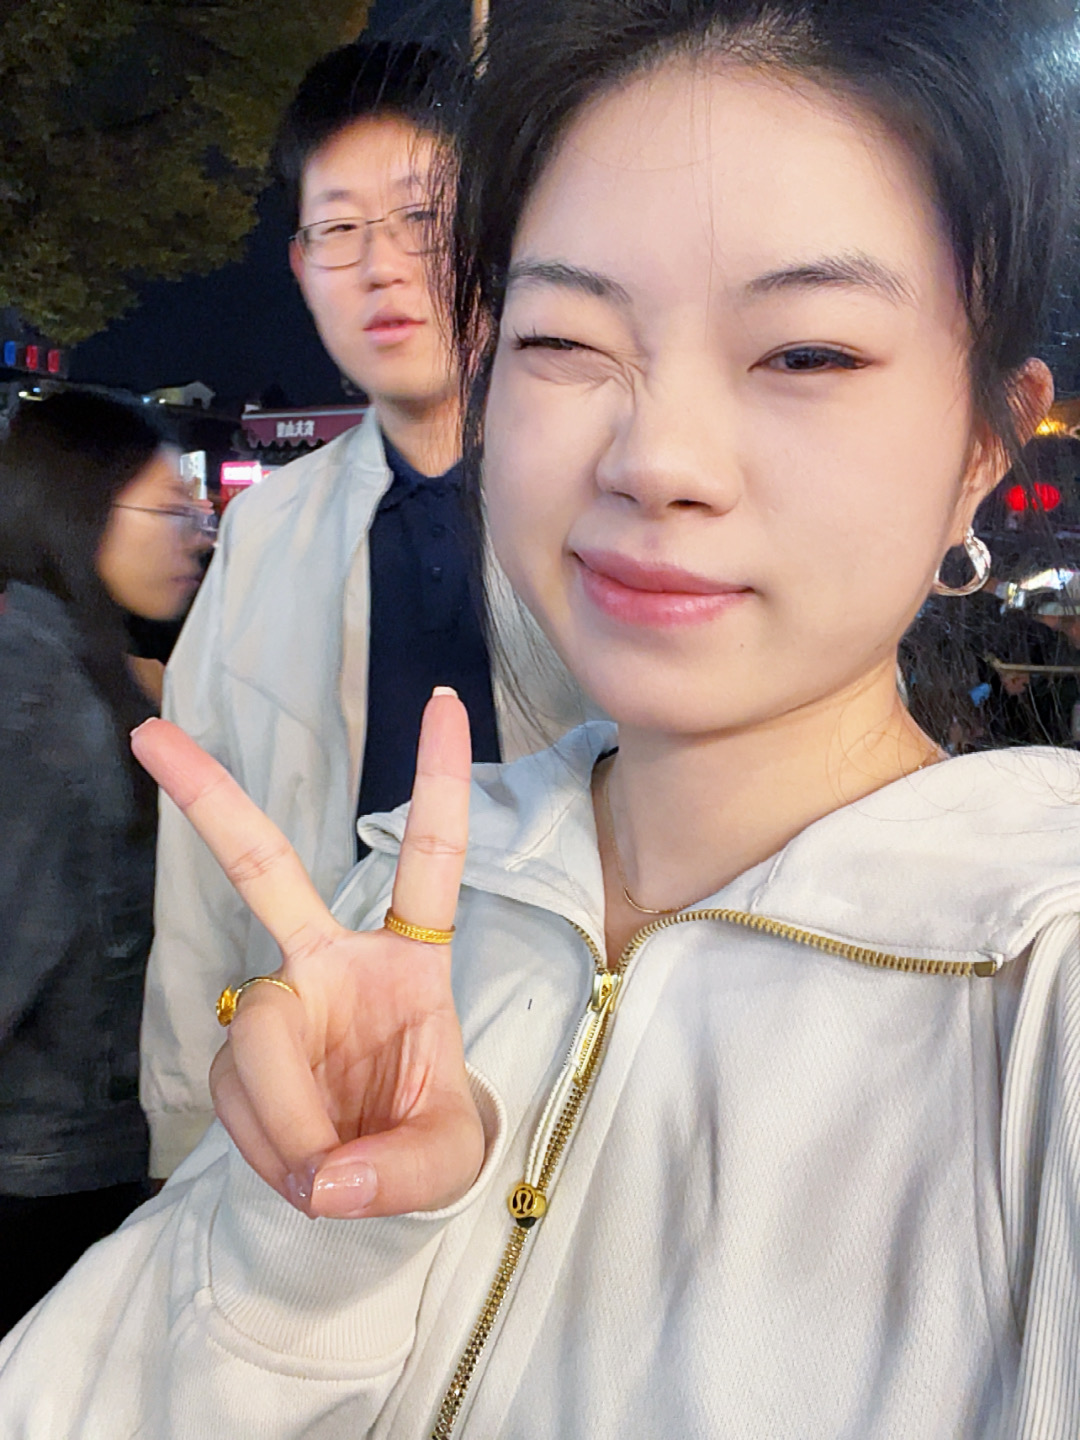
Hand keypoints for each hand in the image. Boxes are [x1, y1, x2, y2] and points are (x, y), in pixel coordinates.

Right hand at [131, 690, 483, 1218]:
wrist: (385, 1174)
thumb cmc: (431, 1135)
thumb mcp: (448, 1158)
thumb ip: (399, 1172)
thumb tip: (327, 1180)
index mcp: (410, 960)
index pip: (430, 860)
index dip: (437, 783)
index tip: (445, 700)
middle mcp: (333, 961)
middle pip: (266, 874)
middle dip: (211, 801)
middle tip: (150, 735)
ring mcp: (281, 1000)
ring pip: (255, 1037)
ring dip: (286, 1120)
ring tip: (325, 1176)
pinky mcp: (241, 1051)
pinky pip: (234, 1094)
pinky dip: (268, 1146)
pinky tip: (299, 1169)